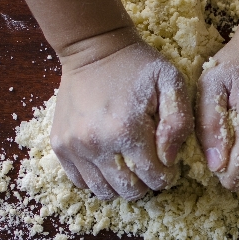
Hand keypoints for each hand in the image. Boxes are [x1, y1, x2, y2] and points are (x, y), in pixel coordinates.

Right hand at [51, 34, 192, 200]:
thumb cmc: (137, 66)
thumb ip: (179, 122)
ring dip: (121, 185)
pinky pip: (80, 181)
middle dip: (145, 184)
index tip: (167, 163)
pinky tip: (108, 162)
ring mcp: (74, 147)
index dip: (166, 175)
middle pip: (128, 190)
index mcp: (126, 130)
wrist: (93, 48)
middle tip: (149, 166)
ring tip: (129, 166)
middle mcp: (96, 144)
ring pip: (103, 191)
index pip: (154, 178)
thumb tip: (169, 159)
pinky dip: (97, 179)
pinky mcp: (60, 145)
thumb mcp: (171, 82)